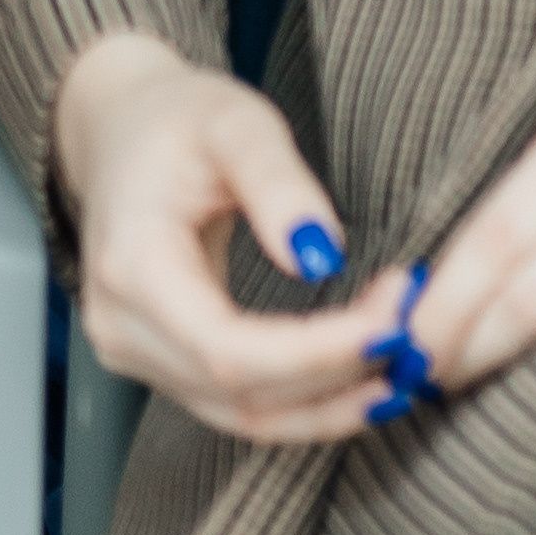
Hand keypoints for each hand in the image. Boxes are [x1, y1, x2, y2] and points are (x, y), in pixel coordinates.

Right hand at [53, 34, 417, 444]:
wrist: (121, 130)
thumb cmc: (178, 119)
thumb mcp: (234, 123)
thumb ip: (277, 184)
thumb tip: (322, 255)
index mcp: (131, 266)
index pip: (226, 347)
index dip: (315, 352)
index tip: (393, 321)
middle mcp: (121, 328)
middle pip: (239, 391)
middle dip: (337, 370)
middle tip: (414, 326)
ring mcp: (135, 355)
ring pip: (244, 415)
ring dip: (331, 400)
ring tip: (404, 365)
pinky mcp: (163, 366)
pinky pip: (238, 407)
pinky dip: (307, 403)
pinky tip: (364, 381)